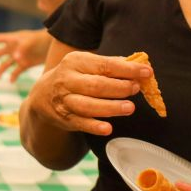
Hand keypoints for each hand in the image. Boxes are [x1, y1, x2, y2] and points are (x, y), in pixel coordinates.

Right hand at [0, 30, 50, 80]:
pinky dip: (12, 76)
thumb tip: (15, 58)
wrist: (53, 44)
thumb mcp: (30, 42)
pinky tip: (10, 81)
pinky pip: (16, 71)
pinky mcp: (25, 64)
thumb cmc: (40, 39)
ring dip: (0, 71)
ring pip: (5, 64)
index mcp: (11, 40)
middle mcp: (12, 48)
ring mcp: (18, 57)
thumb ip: (22, 49)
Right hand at [25, 51, 146, 135]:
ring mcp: (64, 100)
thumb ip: (111, 64)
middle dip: (119, 87)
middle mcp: (67, 79)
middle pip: (96, 85)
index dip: (127, 69)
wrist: (43, 95)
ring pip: (88, 105)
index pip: (104, 65)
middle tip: (136, 89)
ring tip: (130, 108)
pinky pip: (80, 123)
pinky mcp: (64, 118)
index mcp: (75, 61)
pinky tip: (108, 128)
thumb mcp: (86, 64)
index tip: (146, 72)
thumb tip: (140, 65)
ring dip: (110, 107)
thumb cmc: (75, 77)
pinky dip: (94, 126)